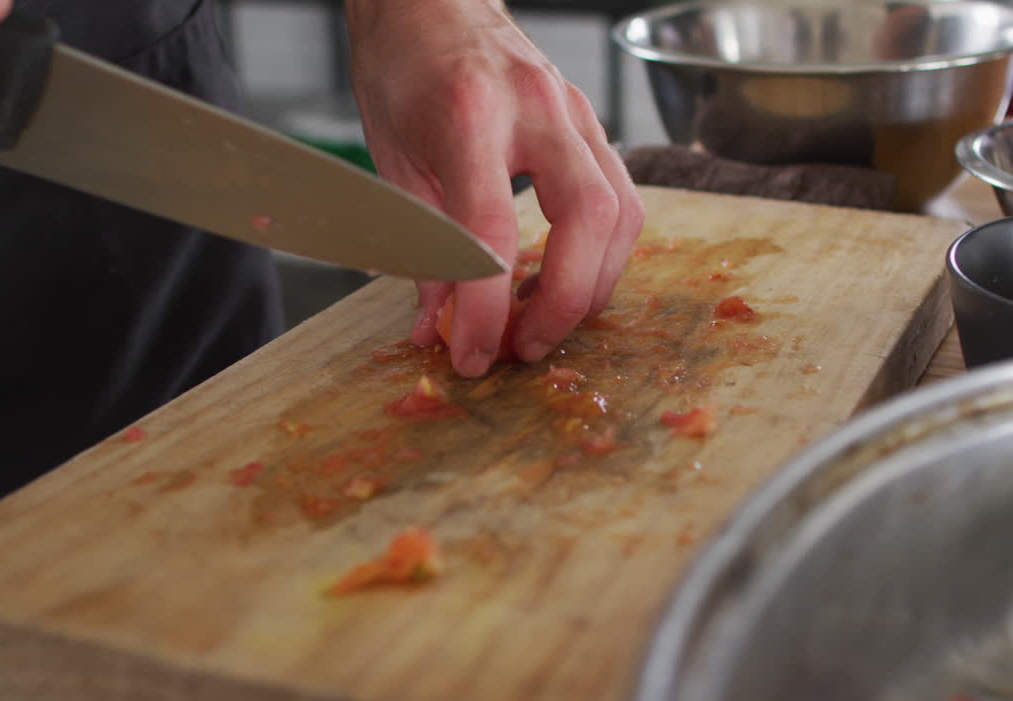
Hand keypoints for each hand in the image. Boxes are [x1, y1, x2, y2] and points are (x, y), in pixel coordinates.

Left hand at [345, 0, 643, 377]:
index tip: (473, 354)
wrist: (430, 2)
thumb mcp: (390, 159)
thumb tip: (438, 327)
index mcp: (469, 112)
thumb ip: (421, 244)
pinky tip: (563, 278)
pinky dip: (601, 254)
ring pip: (622, 212)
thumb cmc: (401, 69)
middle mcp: (537, 106)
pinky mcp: (593, 123)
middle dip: (565, 301)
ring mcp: (576, 110)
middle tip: (525, 348)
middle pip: (589, 216)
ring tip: (544, 322)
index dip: (486, 307)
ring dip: (592, 284)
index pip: (492, 228)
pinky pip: (621, 198)